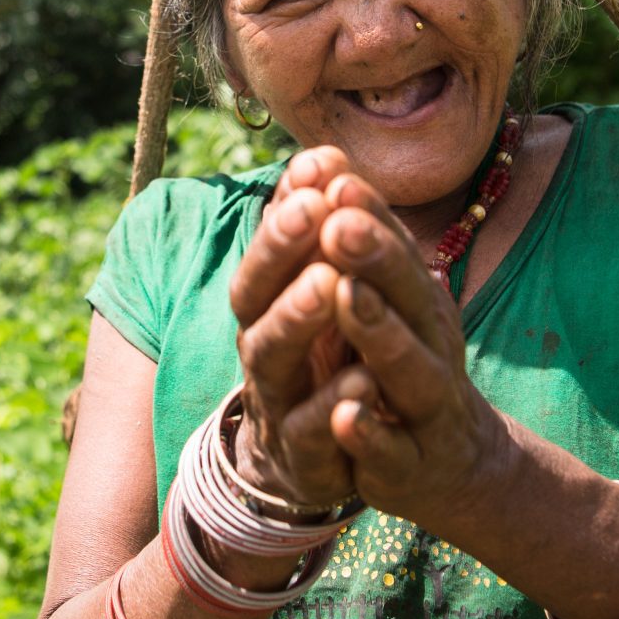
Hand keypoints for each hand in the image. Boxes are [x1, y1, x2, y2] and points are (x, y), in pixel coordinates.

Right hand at [227, 147, 358, 508]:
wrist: (326, 464)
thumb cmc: (327, 360)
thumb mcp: (328, 293)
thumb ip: (324, 234)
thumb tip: (322, 154)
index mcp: (269, 308)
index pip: (265, 257)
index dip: (283, 217)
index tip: (314, 173)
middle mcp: (263, 350)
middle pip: (254, 300)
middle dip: (280, 254)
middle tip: (313, 213)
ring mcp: (279, 405)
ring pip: (273, 360)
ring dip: (299, 319)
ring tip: (332, 283)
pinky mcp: (306, 460)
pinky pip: (314, 434)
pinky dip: (335, 409)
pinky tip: (364, 380)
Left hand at [314, 172, 514, 527]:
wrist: (450, 464)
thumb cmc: (401, 366)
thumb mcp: (382, 299)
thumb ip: (353, 238)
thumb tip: (316, 160)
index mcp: (416, 301)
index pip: (393, 249)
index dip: (366, 212)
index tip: (332, 174)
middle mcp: (429, 346)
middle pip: (406, 298)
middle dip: (373, 258)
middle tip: (339, 221)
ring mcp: (423, 408)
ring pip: (407, 369)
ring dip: (376, 331)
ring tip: (344, 294)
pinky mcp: (407, 467)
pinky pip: (389, 450)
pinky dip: (368, 433)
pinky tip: (343, 415)